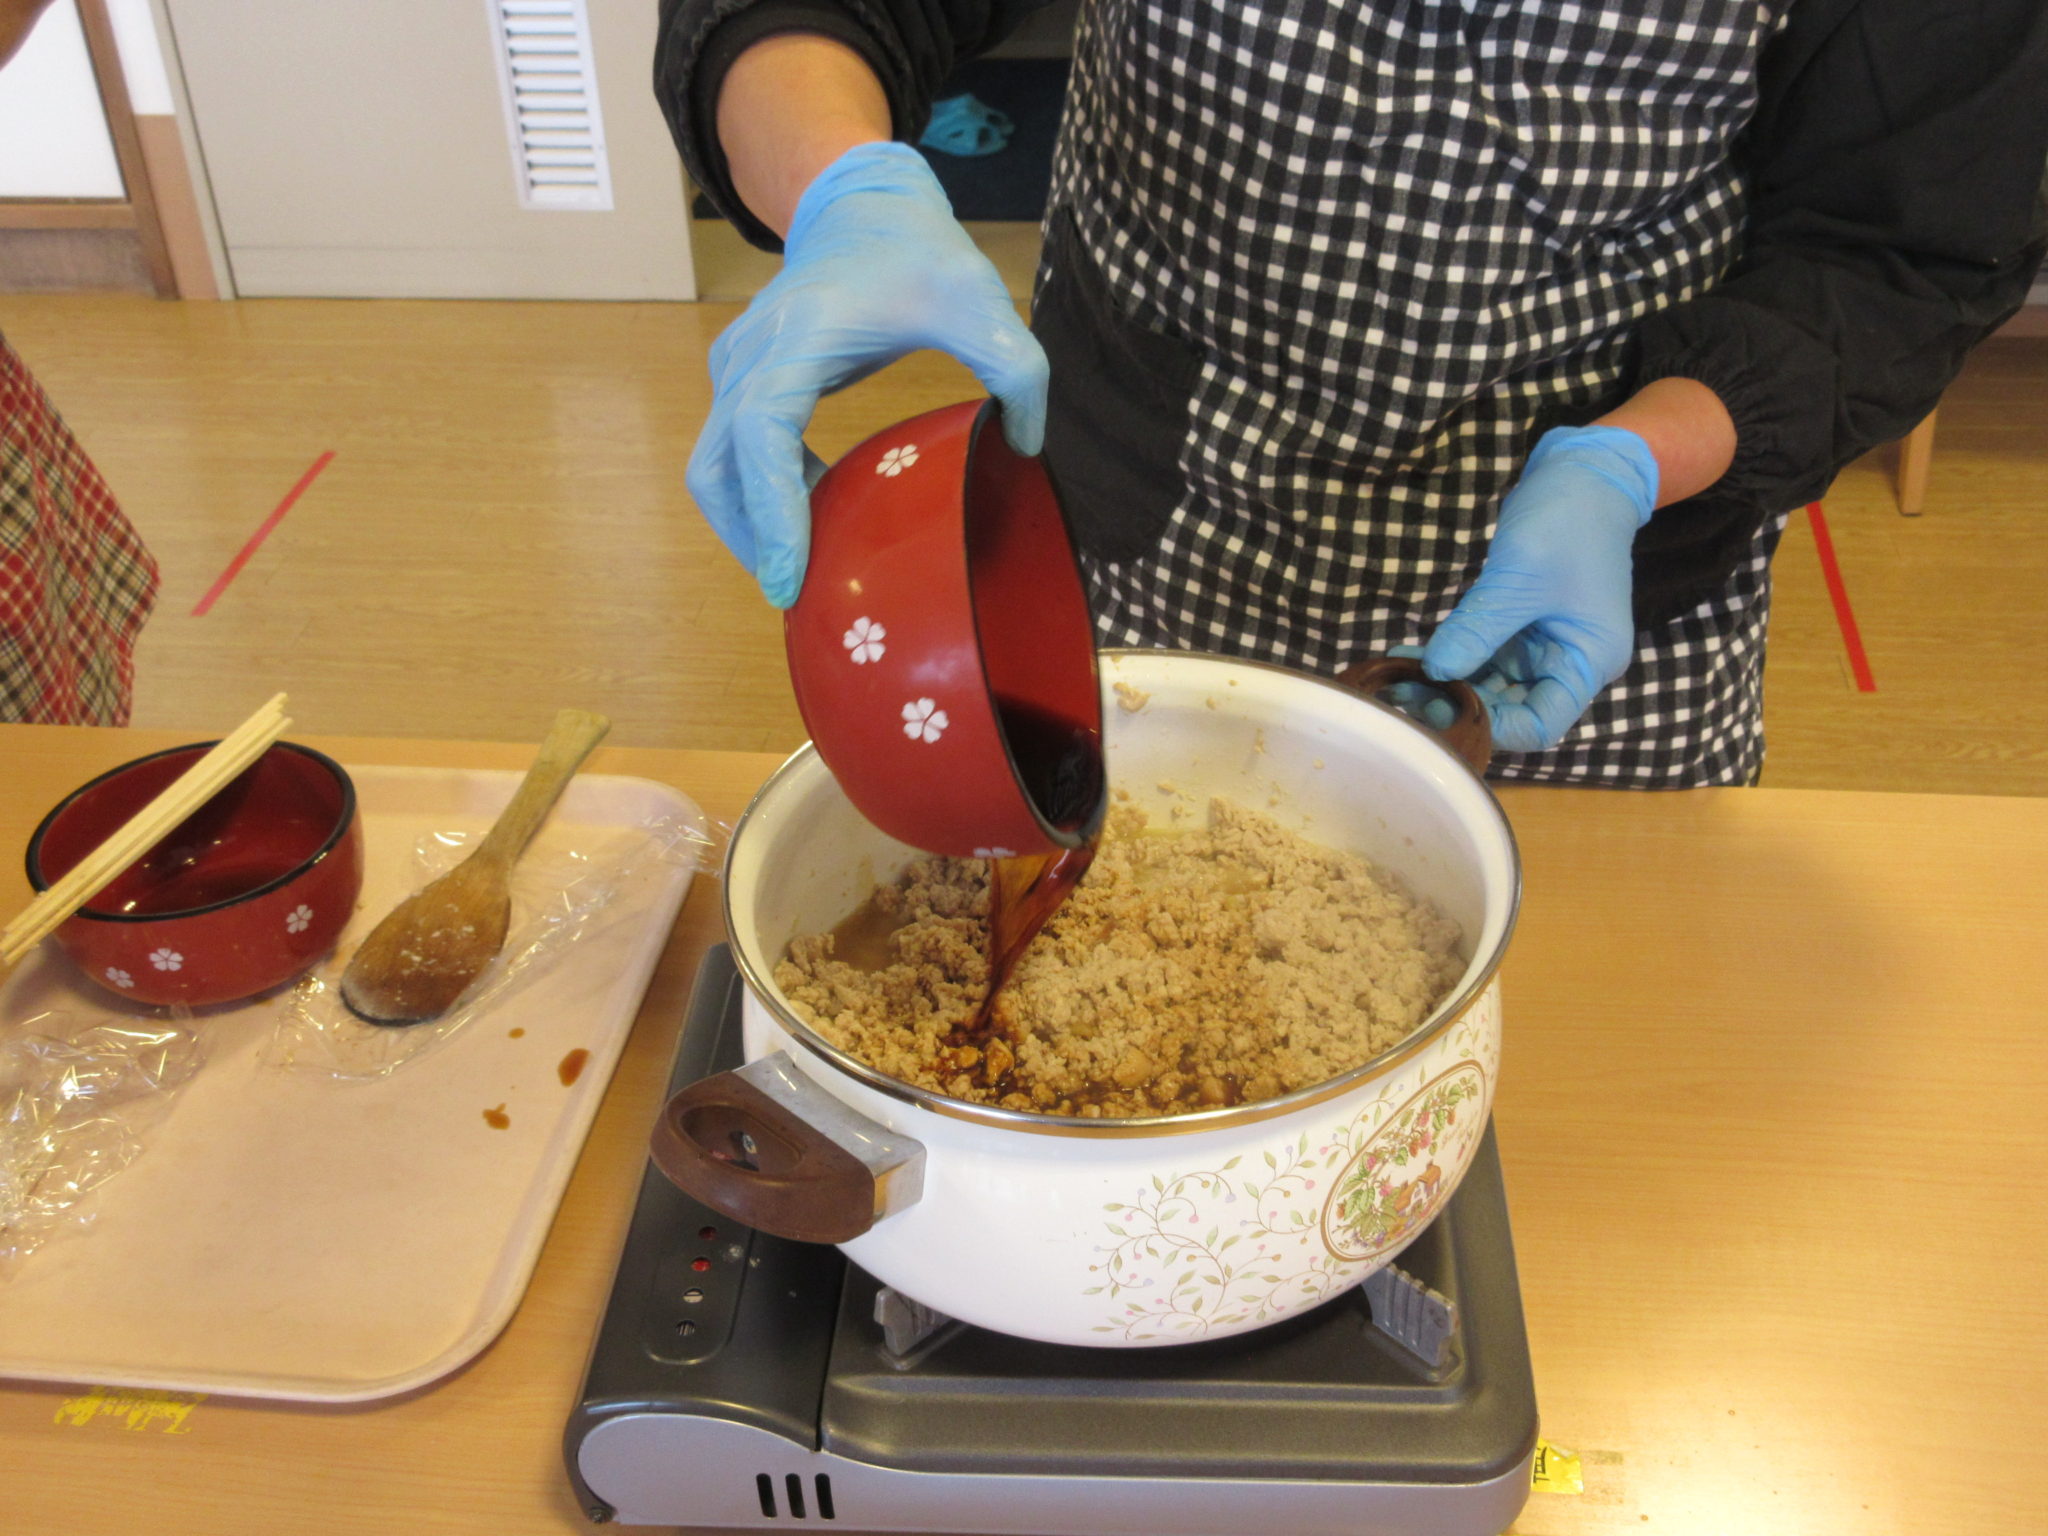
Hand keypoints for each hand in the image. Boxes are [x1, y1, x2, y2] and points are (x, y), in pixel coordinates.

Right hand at [688, 141, 1048, 606]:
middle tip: (799, 595)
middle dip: (751, 539)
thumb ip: (1017, 368)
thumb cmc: (915, 252)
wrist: (861, 207)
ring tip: (809, 566)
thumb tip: (1025, 448)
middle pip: (717, 469)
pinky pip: (734, 454)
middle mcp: (751, 356)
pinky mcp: (742, 381)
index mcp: (799, 338)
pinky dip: (762, 495)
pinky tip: (817, 517)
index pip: (762, 436)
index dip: (771, 510)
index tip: (788, 575)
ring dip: (753, 523)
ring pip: (716, 468)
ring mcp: (737, 368)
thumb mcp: (979, 299)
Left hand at [1419, 426, 1657, 752]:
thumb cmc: (1566, 524)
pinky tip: (1410, 653)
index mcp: (1587, 661)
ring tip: (1396, 678)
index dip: (1492, 726)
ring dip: (1446, 682)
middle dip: (1458, 704)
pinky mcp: (1521, 626)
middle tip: (1403, 696)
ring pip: (1491, 683)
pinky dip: (1451, 656)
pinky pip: (1483, 653)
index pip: (1541, 725)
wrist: (1584, 474)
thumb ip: (1479, 630)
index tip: (1441, 708)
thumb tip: (1435, 672)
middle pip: (1511, 708)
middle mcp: (1568, 663)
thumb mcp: (1520, 578)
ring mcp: (1543, 646)